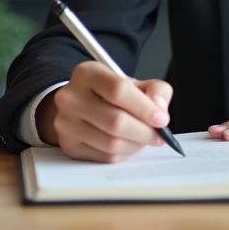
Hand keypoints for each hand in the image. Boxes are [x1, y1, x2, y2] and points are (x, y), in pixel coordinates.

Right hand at [37, 61, 172, 162]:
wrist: (80, 104)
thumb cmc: (109, 94)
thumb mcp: (134, 82)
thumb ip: (155, 89)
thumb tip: (160, 109)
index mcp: (87, 73)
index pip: (118, 90)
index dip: (145, 108)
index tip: (161, 119)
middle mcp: (71, 97)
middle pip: (115, 121)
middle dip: (144, 132)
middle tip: (158, 135)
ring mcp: (66, 123)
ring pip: (111, 143)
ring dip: (135, 145)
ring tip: (144, 138)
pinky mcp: (69, 145)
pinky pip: (104, 156)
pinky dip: (123, 153)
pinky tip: (128, 144)